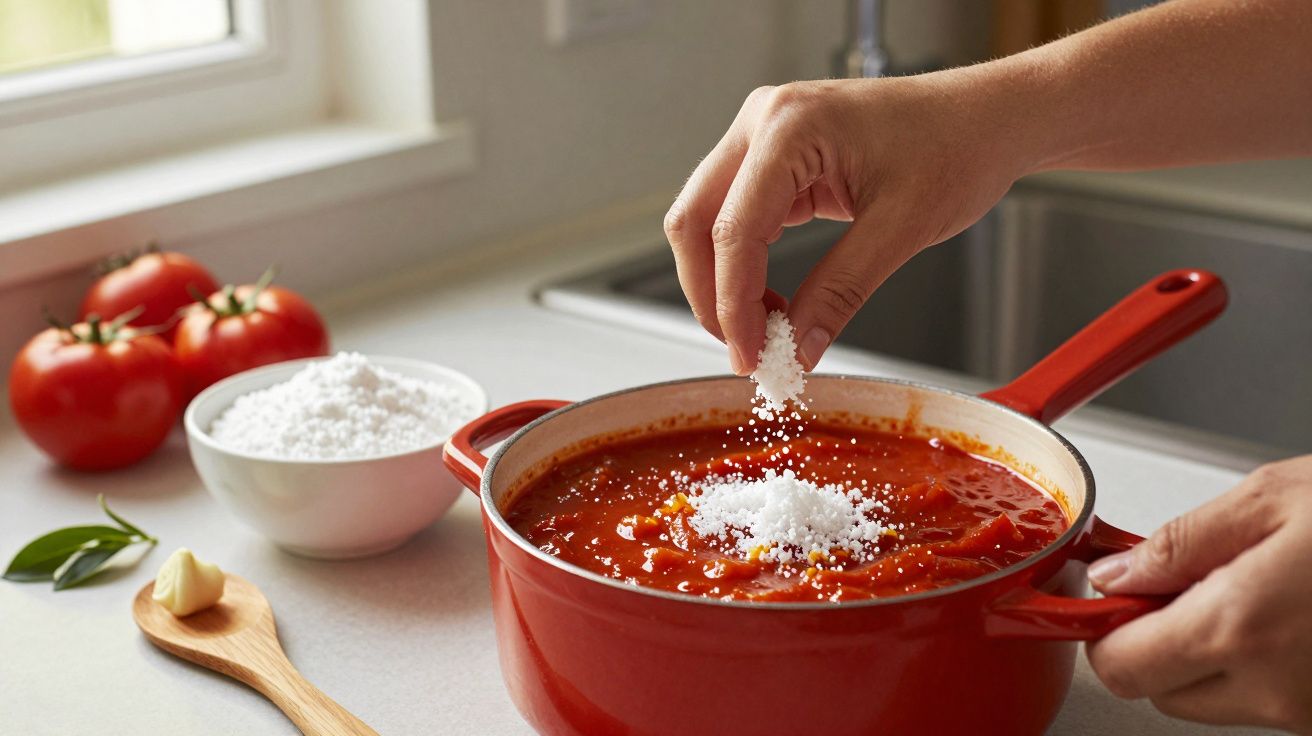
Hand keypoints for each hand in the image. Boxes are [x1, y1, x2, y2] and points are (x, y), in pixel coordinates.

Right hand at [663, 74, 1026, 374]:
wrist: (988, 118)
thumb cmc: (958, 146)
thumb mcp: (901, 229)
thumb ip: (840, 291)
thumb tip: (798, 347)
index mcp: (790, 126)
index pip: (733, 229)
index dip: (733, 303)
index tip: (750, 355)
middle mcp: (764, 121)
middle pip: (695, 221)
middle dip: (712, 295)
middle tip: (746, 350)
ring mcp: (764, 137)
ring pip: (706, 221)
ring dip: (724, 282)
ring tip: (767, 329)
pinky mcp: (775, 158)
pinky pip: (736, 217)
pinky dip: (745, 265)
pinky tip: (775, 301)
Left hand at [1086, 455, 1311, 731]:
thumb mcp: (1274, 498)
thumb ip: (1180, 544)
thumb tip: (1118, 574)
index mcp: (1244, 627)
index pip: (1120, 665)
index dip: (1104, 625)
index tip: (1113, 592)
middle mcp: (1278, 689)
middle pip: (1161, 690)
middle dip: (1154, 640)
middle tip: (1184, 581)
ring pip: (1215, 701)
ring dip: (1209, 653)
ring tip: (1257, 586)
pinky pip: (1271, 702)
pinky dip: (1261, 664)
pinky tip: (1293, 610)